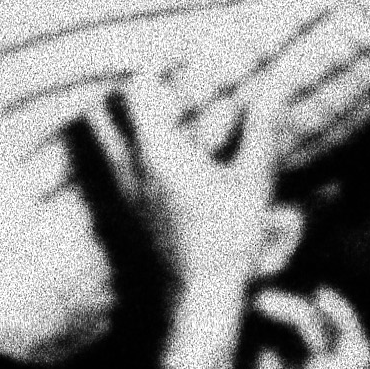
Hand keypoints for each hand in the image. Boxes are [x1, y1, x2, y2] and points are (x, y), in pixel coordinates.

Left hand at [92, 83, 284, 368]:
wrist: (192, 306)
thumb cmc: (229, 246)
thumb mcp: (254, 184)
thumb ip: (262, 129)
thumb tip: (278, 83)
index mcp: (159, 154)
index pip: (135, 91)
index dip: (151, 69)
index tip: (170, 62)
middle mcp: (126, 171)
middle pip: (100, 111)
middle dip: (120, 91)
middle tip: (148, 86)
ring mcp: (113, 196)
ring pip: (91, 142)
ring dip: (108, 121)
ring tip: (139, 116)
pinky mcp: (110, 218)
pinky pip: (95, 173)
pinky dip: (106, 154)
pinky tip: (134, 159)